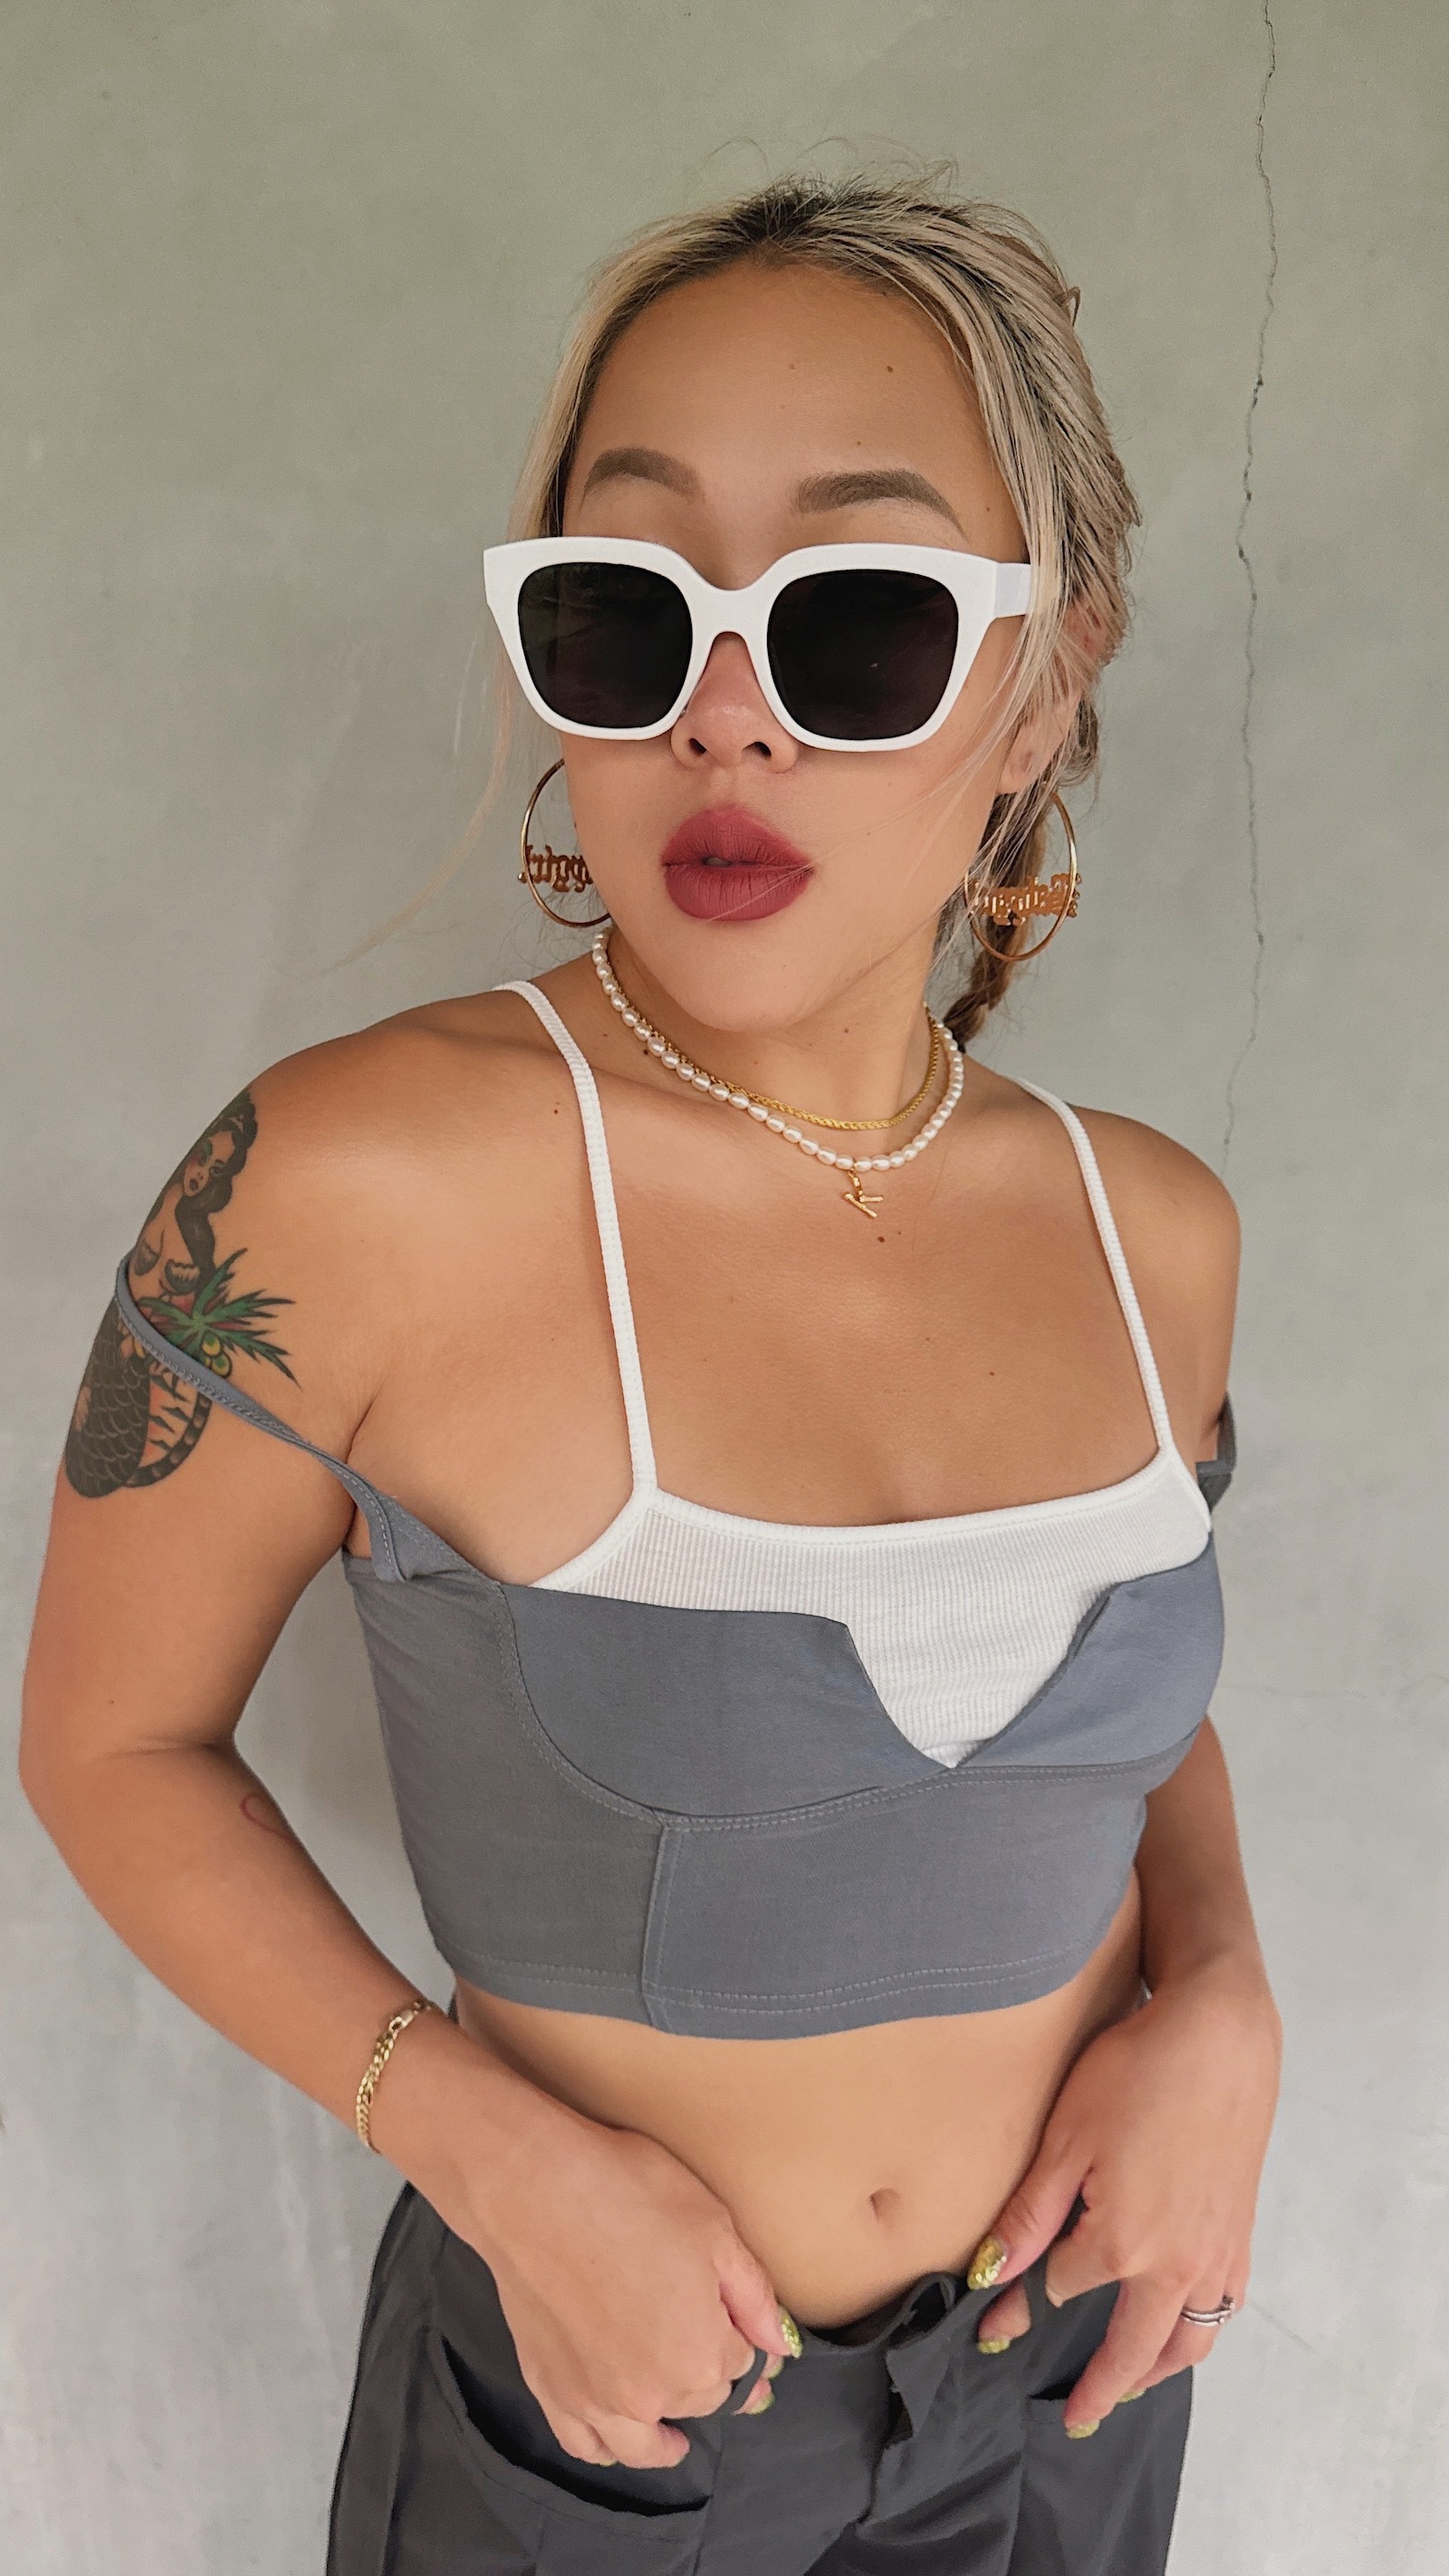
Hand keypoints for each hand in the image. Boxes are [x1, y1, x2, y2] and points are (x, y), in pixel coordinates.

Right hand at [459, 2113, 793, 2468]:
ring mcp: (596, 2399)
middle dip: (709, 2377)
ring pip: (644, 2444)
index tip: (745, 2331)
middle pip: (699, 2399)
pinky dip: (605, 2446)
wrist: (534, 2189)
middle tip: (708, 2354)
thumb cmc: (627, 2194)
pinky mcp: (551, 2389)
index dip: (746, 2340)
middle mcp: (651, 2393)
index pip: (741, 2364)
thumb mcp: (714, 2228)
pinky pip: (584, 2443)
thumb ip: (754, 2297)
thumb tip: (779, 2345)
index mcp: (701, 2355)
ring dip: (665, 2439)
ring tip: (675, 2439)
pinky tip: (616, 2438)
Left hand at [967, 1959, 1281, 2433]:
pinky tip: (1185, 2325)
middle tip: (1075, 2417)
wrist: (1219, 2038)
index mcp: (1122, 2244)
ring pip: (1188, 2342)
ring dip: (1157, 2372)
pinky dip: (1200, 2332)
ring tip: (1129, 2386)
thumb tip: (994, 2276)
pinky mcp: (1240, 2233)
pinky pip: (1222, 2308)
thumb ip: (1030, 2217)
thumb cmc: (1136, 2074)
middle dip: (1100, 2386)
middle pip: (1134, 2348)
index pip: (1059, 2291)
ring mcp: (1215, 2254)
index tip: (993, 2323)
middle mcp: (1176, 2265)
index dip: (1022, 2303)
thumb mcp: (1066, 2140)